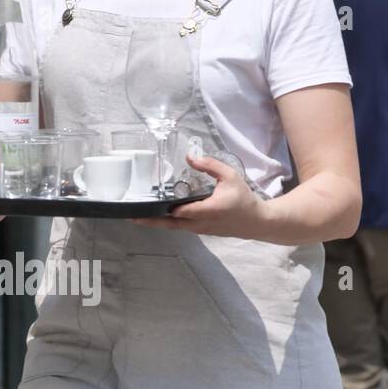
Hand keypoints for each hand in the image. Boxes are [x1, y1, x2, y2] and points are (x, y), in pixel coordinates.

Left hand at [130, 153, 260, 237]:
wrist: (254, 222)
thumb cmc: (243, 198)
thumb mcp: (230, 177)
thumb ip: (211, 166)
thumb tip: (190, 157)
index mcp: (208, 210)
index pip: (182, 211)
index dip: (167, 208)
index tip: (149, 202)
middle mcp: (200, 223)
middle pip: (171, 224)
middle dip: (152, 221)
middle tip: (132, 217)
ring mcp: (199, 229)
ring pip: (174, 228)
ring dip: (157, 222)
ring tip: (139, 215)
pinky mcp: (199, 231)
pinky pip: (180, 227)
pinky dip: (167, 223)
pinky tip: (157, 215)